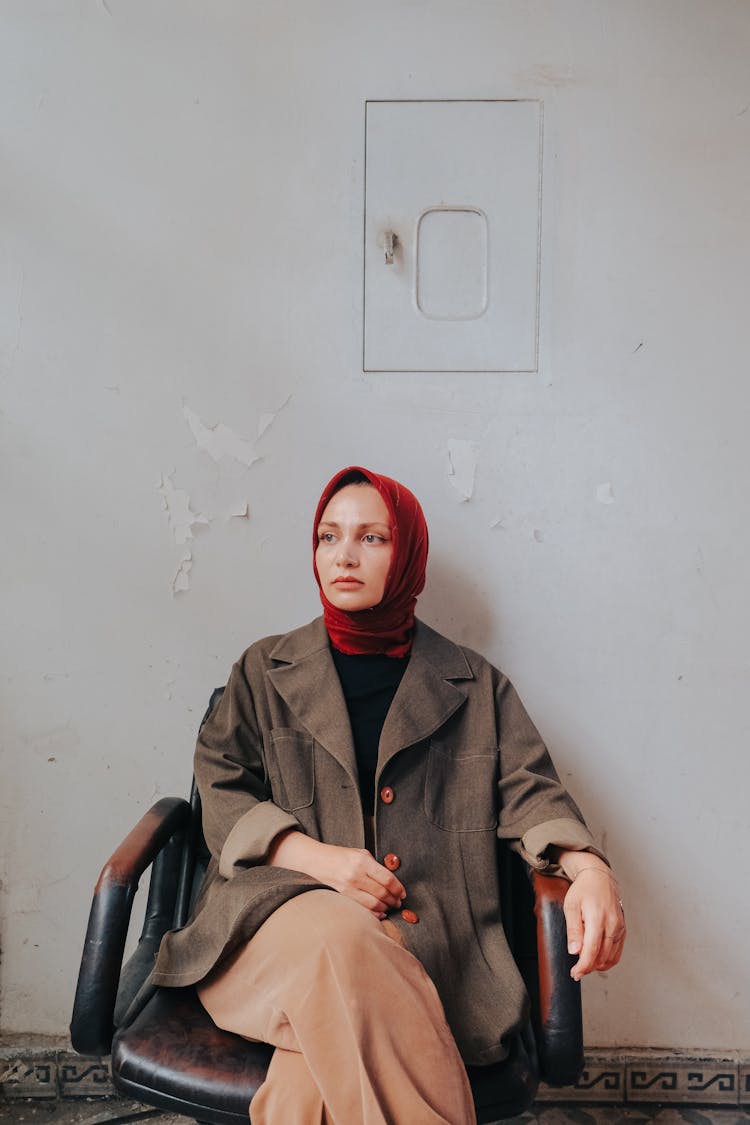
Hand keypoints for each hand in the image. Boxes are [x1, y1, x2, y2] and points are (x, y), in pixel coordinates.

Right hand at [268, 831, 405, 918]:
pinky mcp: (345, 895)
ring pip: (374, 903)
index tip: (403, 893)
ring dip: (386, 907)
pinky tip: (381, 911)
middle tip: (399, 902)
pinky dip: (375, 912)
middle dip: (394, 899)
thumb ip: (376, 865)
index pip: (387, 878)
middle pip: (382, 892)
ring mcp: (349, 887)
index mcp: (363, 862)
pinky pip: (363, 907)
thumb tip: (392, 880)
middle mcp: (356, 875)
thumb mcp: (361, 853)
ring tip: (391, 906)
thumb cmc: (342, 855)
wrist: (319, 860)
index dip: (398, 888)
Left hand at [556, 852, 625, 980]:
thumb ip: (573, 930)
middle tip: (576, 971)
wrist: (599, 878)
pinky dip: (607, 960)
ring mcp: (619, 928)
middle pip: (602, 957)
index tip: (575, 973)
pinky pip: (617, 952)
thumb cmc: (583, 890)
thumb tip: (574, 951)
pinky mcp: (623, 930)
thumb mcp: (571, 906)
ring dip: (598, 965)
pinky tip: (597, 959)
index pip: (592, 951)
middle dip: (588, 968)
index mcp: (597, 918)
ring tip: (585, 964)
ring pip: (611, 957)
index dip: (583, 966)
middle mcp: (612, 924)